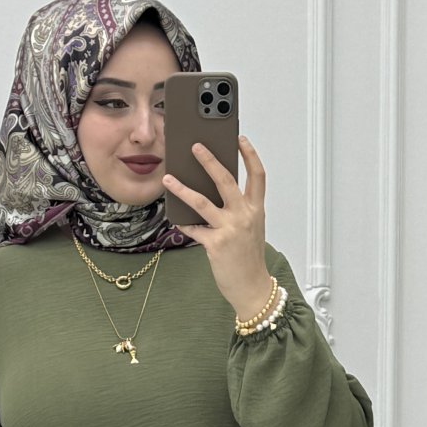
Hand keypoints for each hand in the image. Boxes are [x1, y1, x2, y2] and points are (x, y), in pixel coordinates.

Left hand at [162, 135, 271, 319]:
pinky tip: (174, 217)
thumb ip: (237, 210)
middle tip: (195, 146)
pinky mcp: (216, 244)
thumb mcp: (250, 229)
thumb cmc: (249, 258)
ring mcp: (230, 229)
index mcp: (256, 209)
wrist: (251, 288)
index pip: (257, 175)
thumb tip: (211, 192)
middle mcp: (244, 216)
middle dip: (209, 160)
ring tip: (169, 178)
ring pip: (202, 202)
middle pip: (226, 180)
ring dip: (182, 189)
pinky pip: (194, 228)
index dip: (250, 155)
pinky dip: (183, 222)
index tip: (240, 139)